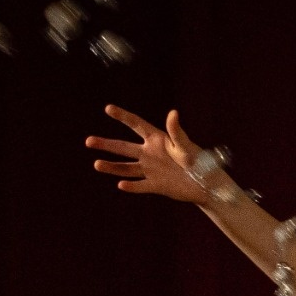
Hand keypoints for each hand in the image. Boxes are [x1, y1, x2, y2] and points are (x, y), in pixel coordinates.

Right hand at [86, 105, 212, 203]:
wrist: (206, 183)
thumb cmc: (199, 160)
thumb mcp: (186, 145)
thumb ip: (176, 131)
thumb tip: (173, 113)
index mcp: (157, 140)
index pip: (137, 125)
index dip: (123, 117)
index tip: (108, 108)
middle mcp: (150, 154)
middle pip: (124, 147)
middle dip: (106, 144)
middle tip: (88, 141)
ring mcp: (151, 170)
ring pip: (127, 168)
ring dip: (112, 166)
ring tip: (96, 164)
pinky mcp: (155, 185)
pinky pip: (140, 186)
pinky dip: (131, 186)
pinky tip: (120, 185)